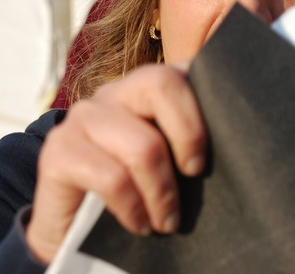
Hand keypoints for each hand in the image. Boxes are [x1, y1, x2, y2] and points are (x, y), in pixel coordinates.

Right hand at [25, 64, 206, 262]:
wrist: (75, 224)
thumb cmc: (136, 188)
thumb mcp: (168, 161)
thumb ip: (190, 141)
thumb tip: (235, 144)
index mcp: (144, 88)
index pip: (182, 71)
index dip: (207, 104)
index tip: (209, 154)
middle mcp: (113, 93)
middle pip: (160, 83)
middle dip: (189, 134)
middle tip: (196, 174)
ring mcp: (83, 117)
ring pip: (142, 144)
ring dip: (163, 192)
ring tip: (168, 221)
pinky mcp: (59, 150)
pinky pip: (112, 178)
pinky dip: (133, 208)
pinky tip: (140, 224)